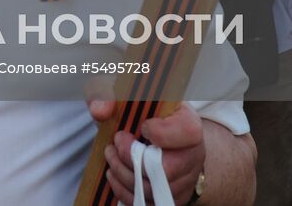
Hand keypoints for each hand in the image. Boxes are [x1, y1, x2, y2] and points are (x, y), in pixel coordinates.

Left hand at [90, 98, 204, 204]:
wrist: (158, 138)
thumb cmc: (143, 114)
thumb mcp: (127, 97)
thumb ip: (111, 96)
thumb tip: (100, 110)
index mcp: (188, 123)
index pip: (187, 132)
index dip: (161, 132)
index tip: (142, 126)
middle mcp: (192, 154)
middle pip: (167, 169)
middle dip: (131, 159)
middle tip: (115, 144)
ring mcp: (184, 180)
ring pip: (153, 190)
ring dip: (123, 174)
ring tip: (111, 156)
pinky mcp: (172, 198)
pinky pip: (147, 203)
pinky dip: (124, 191)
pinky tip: (114, 174)